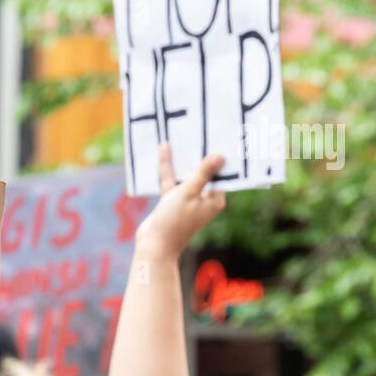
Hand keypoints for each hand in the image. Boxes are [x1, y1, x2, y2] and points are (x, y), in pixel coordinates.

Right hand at [134, 144, 226, 259]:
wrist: (153, 245)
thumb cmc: (174, 221)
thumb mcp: (188, 193)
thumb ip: (203, 174)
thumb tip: (221, 156)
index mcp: (215, 199)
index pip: (221, 173)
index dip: (220, 156)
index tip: (222, 136)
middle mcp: (204, 199)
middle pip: (204, 172)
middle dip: (201, 154)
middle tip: (204, 130)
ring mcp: (188, 199)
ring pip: (186, 174)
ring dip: (183, 159)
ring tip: (184, 135)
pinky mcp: (172, 201)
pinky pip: (172, 180)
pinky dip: (168, 168)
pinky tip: (164, 150)